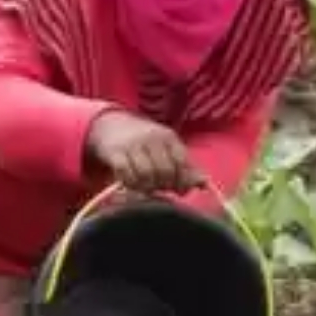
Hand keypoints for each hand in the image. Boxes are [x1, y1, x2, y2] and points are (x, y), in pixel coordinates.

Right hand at [85, 110, 201, 193]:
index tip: (180, 191)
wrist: (112, 124)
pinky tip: (132, 183)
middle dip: (165, 186)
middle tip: (160, 189)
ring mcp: (132, 144)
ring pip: (146, 175)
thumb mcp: (167, 147)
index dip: (182, 181)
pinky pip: (126, 174)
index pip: (181, 163)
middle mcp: (151, 138)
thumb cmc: (146, 141)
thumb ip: (186, 166)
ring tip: (147, 187)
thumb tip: (204, 184)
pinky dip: (130, 184)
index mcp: (168, 137)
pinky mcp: (114, 152)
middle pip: (164, 172)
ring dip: (147, 187)